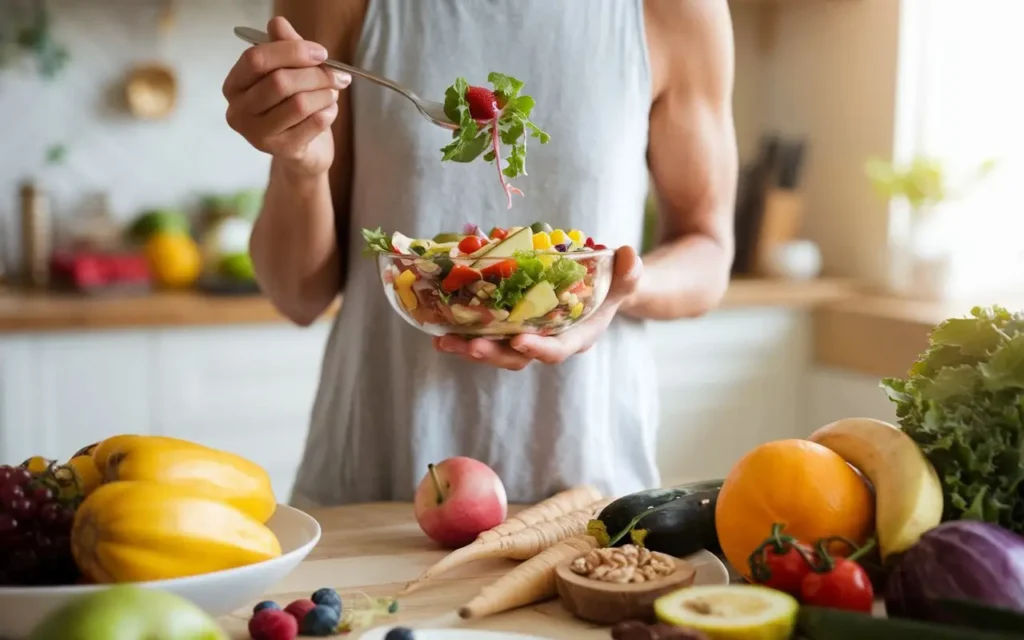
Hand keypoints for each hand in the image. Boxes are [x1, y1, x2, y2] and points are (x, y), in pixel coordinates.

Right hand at [222, 17, 349, 177]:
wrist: (305, 150)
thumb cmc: (294, 106)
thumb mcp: (290, 72)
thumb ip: (284, 46)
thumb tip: (277, 23)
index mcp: (235, 85)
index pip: (257, 59)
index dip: (291, 51)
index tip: (321, 52)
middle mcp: (239, 111)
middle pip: (280, 82)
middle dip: (315, 74)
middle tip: (338, 75)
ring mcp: (258, 135)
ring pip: (299, 103)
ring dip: (324, 94)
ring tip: (333, 93)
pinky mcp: (282, 151)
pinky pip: (314, 123)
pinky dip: (329, 112)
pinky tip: (330, 111)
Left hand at [432, 246, 642, 369]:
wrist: (598, 289)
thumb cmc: (611, 285)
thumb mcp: (624, 279)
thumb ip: (629, 274)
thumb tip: (630, 258)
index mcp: (576, 337)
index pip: (557, 350)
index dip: (539, 349)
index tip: (521, 342)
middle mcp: (548, 343)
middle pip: (517, 358)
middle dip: (492, 354)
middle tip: (469, 345)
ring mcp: (526, 337)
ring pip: (496, 350)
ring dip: (469, 348)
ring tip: (442, 341)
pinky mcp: (509, 328)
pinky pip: (486, 335)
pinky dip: (464, 332)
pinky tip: (439, 326)